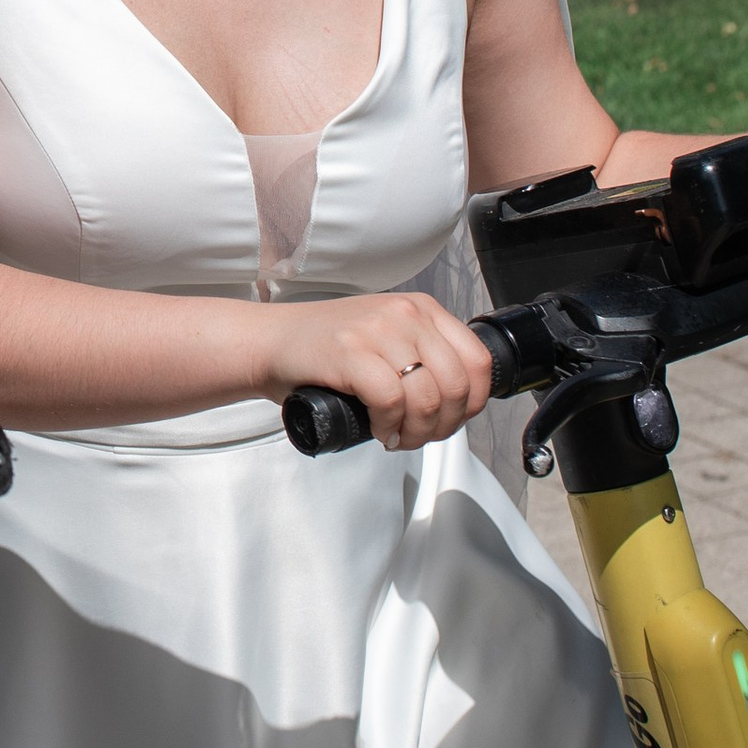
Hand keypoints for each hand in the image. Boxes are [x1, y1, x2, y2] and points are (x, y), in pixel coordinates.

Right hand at [255, 291, 495, 452]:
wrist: (268, 342)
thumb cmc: (326, 350)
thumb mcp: (387, 338)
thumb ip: (422, 354)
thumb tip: (458, 405)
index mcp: (422, 309)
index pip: (478, 361)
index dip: (473, 404)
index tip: (450, 421)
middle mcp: (405, 314)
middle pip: (457, 386)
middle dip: (444, 426)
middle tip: (418, 437)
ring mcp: (377, 331)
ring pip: (428, 398)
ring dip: (416, 432)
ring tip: (397, 438)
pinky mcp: (351, 353)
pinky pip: (392, 402)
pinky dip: (390, 427)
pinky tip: (379, 431)